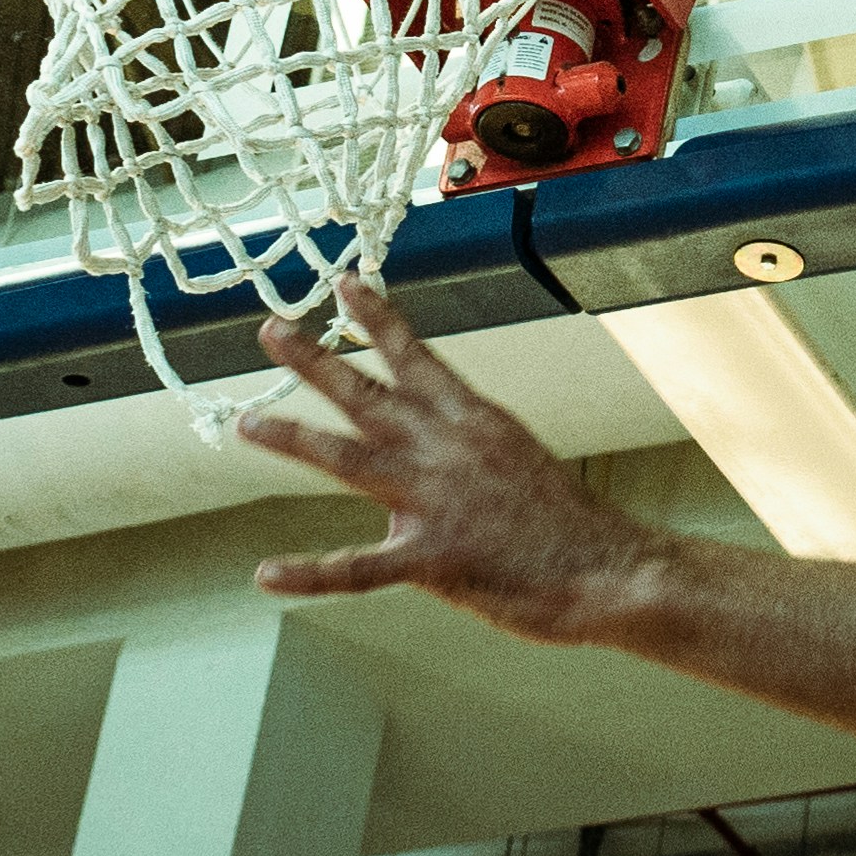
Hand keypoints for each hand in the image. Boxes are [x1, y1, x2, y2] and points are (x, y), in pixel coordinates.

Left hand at [241, 278, 664, 643]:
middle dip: (313, 359)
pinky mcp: (433, 558)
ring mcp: (435, 501)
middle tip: (269, 328)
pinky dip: (309, 572)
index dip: (375, 318)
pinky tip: (268, 574)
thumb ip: (465, 448)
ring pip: (347, 459)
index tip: (343, 282)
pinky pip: (357, 568)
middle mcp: (446, 448)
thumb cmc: (567, 523)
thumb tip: (434, 452)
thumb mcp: (516, 458)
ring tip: (246, 424)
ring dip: (292, 439)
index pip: (415, 355)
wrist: (609, 568)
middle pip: (366, 393)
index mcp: (472, 420)